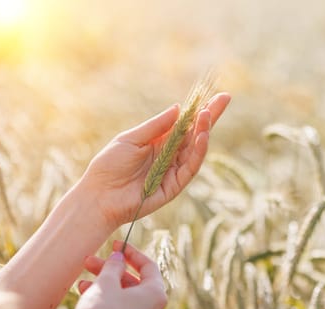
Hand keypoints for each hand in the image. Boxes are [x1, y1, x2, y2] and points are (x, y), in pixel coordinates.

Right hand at [63, 241, 166, 308]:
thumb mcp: (105, 283)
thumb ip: (114, 266)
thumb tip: (119, 257)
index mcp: (156, 296)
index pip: (149, 266)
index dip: (131, 253)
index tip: (116, 246)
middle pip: (135, 284)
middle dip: (112, 272)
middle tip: (91, 263)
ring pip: (127, 301)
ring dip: (106, 289)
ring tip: (83, 284)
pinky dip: (109, 306)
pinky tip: (88, 300)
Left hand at [79, 93, 230, 229]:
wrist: (99, 196)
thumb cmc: (109, 165)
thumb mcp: (131, 138)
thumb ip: (156, 126)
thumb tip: (178, 108)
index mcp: (159, 141)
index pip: (185, 124)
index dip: (200, 110)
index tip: (217, 95)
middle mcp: (170, 154)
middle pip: (196, 133)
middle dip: (210, 116)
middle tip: (225, 99)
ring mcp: (174, 170)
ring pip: (196, 149)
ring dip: (204, 131)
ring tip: (207, 115)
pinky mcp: (175, 185)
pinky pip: (191, 167)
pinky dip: (199, 152)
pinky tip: (203, 136)